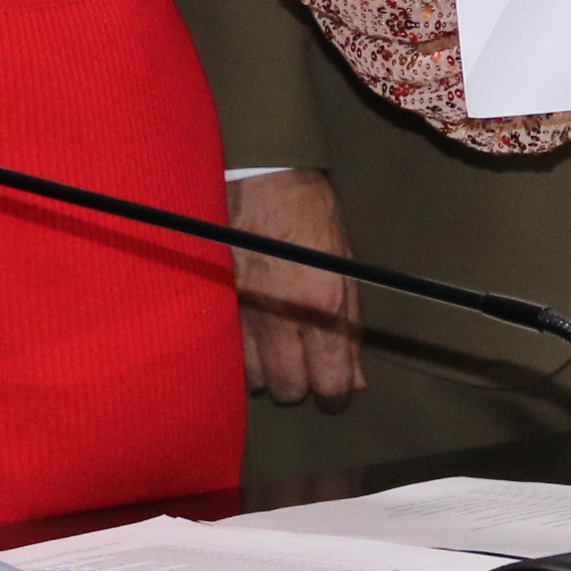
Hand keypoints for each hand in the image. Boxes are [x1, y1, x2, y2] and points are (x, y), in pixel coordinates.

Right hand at [228, 169, 363, 404]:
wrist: (259, 175)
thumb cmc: (310, 215)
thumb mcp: (344, 266)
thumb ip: (349, 326)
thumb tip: (356, 379)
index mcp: (321, 301)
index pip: (330, 379)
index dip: (337, 396)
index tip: (336, 394)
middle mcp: (279, 312)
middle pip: (288, 389)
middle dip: (301, 385)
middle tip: (306, 366)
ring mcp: (241, 310)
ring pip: (253, 379)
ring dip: (267, 370)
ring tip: (276, 345)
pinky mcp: (213, 304)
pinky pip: (227, 354)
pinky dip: (241, 355)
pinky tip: (252, 337)